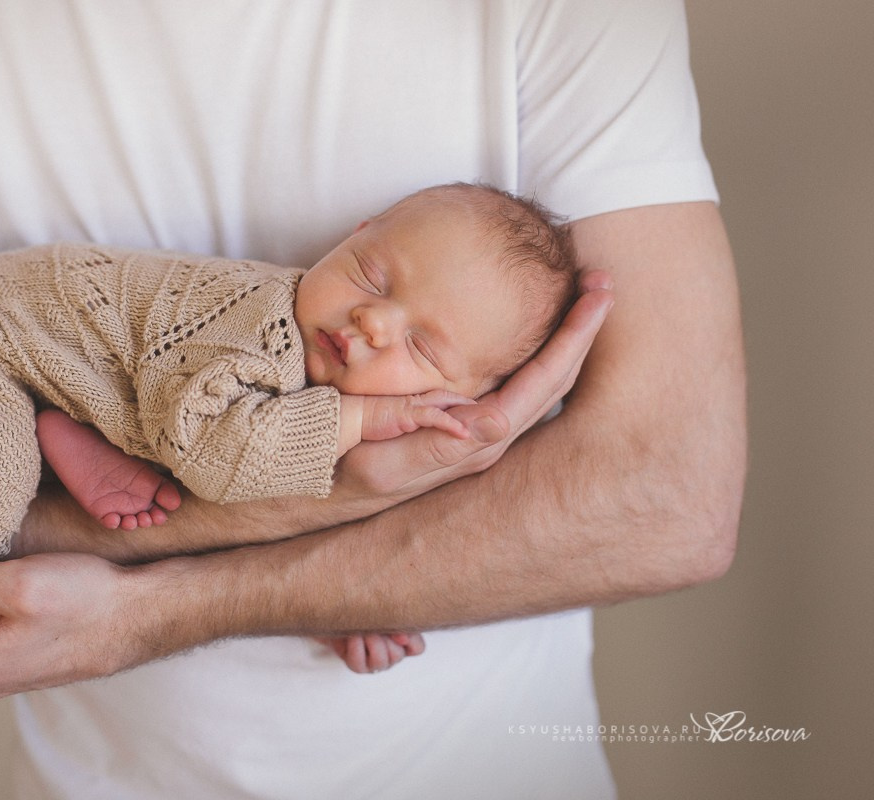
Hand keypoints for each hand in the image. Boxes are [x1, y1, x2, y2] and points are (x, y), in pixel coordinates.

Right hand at [337, 271, 612, 499]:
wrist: (308, 496)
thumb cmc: (328, 471)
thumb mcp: (366, 456)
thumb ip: (413, 431)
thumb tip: (479, 418)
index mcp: (466, 446)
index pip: (536, 391)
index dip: (569, 343)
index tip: (594, 298)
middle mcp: (480, 445)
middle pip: (549, 388)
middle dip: (580, 335)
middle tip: (604, 283)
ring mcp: (472, 438)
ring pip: (537, 389)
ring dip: (564, 343)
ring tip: (587, 299)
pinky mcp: (457, 429)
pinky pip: (513, 391)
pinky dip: (538, 356)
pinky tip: (546, 333)